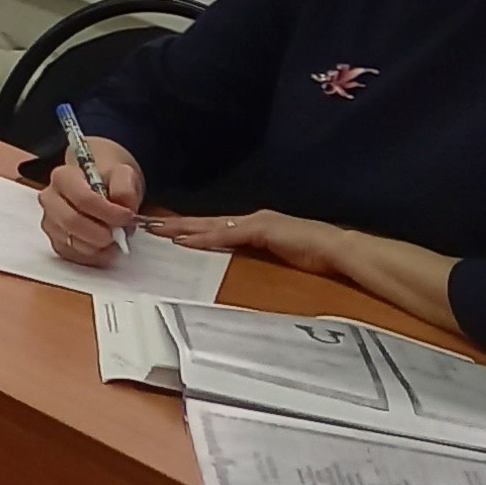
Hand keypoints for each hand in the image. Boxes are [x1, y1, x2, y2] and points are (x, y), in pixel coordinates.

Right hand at [41, 137, 144, 262]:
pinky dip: (95, 257)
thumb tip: (124, 206)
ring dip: (99, 246)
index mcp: (63, 177)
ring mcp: (50, 223)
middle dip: (100, 233)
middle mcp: (50, 200)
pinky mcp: (56, 242)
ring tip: (116, 239)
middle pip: (71, 222)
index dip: (107, 211)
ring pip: (72, 243)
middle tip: (120, 233)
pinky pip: (74, 256)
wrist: (99, 185)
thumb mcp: (123, 174)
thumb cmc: (108, 179)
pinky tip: (107, 248)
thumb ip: (125, 187)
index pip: (82, 198)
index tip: (127, 216)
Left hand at [139, 208, 339, 276]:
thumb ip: (256, 256)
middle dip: (178, 225)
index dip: (191, 229)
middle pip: (206, 222)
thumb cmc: (311, 255)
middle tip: (150, 226)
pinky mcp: (261, 229)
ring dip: (185, 228)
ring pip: (211, 225)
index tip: (167, 231)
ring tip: (160, 231)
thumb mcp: (276, 256)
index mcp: (253, 226)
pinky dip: (206, 237)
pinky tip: (188, 240)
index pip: (215, 226)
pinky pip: (227, 234)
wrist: (336, 248)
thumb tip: (234, 265)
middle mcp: (250, 219)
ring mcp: (255, 222)